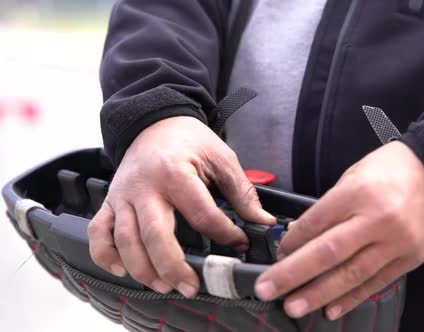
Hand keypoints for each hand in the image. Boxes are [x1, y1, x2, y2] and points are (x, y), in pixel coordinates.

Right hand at [88, 116, 275, 296]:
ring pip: (125, 239)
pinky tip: (122, 270)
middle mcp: (146, 186)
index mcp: (176, 172)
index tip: (240, 243)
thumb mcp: (221, 157)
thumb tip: (263, 221)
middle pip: (155, 234)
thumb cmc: (189, 139)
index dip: (225, 235)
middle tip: (191, 286)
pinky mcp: (111, 201)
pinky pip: (99, 231)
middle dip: (173, 267)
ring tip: (164, 286)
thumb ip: (242, 192)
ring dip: (143, 269)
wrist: (155, 121)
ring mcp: (124, 195)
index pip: (203, 215)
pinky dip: (105, 254)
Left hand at [254, 141, 423, 319]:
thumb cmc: (397, 168)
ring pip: (351, 274)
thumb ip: (332, 203)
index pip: (317, 222)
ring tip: (294, 306)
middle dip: (293, 274)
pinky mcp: (410, 259)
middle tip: (268, 290)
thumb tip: (304, 234)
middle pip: (328, 253)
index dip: (293, 241)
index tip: (277, 254)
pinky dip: (352, 297)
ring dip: (319, 293)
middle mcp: (377, 220)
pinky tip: (331, 308)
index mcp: (360, 192)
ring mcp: (396, 243)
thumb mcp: (358, 172)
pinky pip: (376, 282)